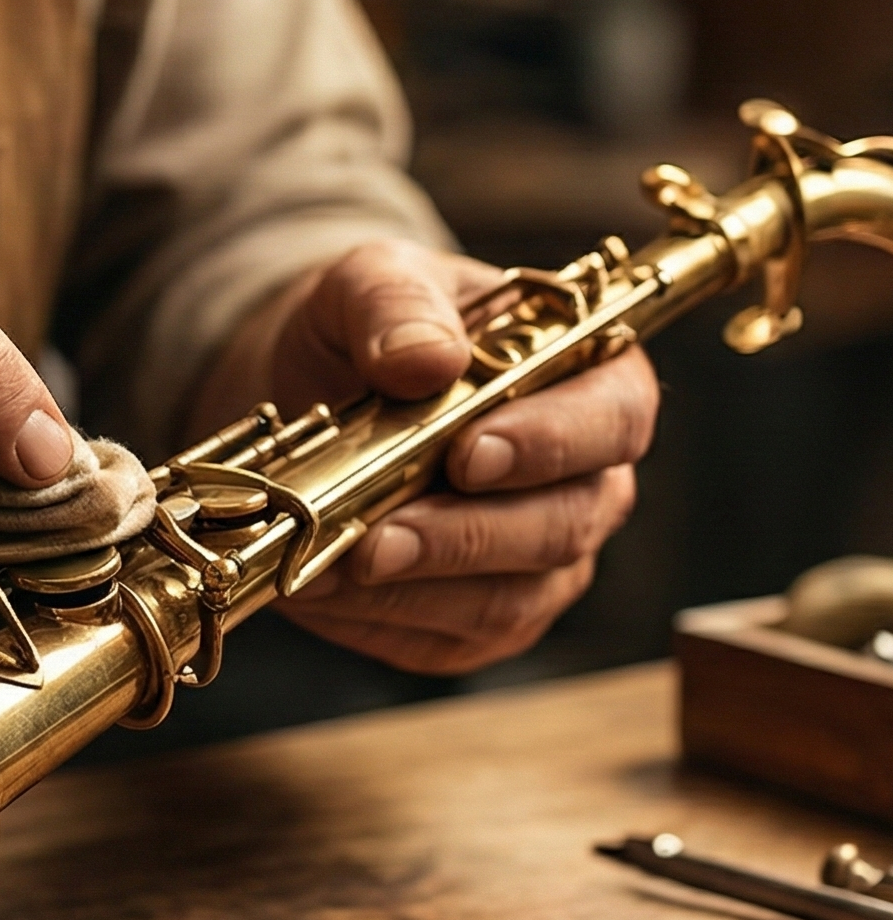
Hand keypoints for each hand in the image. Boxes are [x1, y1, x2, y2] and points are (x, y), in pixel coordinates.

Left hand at [188, 239, 657, 673]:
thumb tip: (426, 358)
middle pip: (565, 526)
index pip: (613, 421)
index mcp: (592, 381)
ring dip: (413, 591)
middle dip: (466, 538)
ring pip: (508, 600)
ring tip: (330, 567)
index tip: (471, 453)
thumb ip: (397, 303)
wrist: (306, 385)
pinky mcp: (476, 619)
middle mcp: (584, 480)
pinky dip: (378, 620)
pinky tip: (321, 591)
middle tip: (379, 539)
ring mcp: (538, 561)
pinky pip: (445, 639)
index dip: (551, 444)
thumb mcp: (371, 281)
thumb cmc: (371, 328)